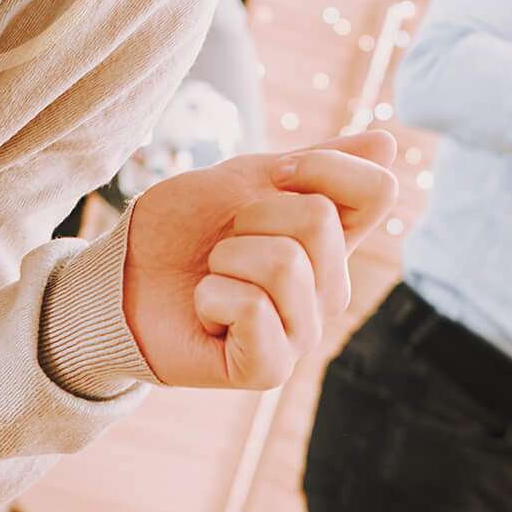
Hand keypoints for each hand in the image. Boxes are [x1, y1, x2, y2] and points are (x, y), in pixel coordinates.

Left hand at [121, 130, 398, 390]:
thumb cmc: (184, 230)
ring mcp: (301, 334)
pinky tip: (205, 310)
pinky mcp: (267, 369)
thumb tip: (390, 142)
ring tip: (213, 274)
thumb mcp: (247, 180)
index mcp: (332, 244)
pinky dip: (211, 295)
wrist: (121, 274)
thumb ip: (317, 165)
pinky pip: (253, 309)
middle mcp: (328, 292)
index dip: (322, 166)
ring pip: (286, 264)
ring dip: (227, 256)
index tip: (274, 176)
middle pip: (320, 221)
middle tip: (224, 240)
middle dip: (252, 215)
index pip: (378, 191)